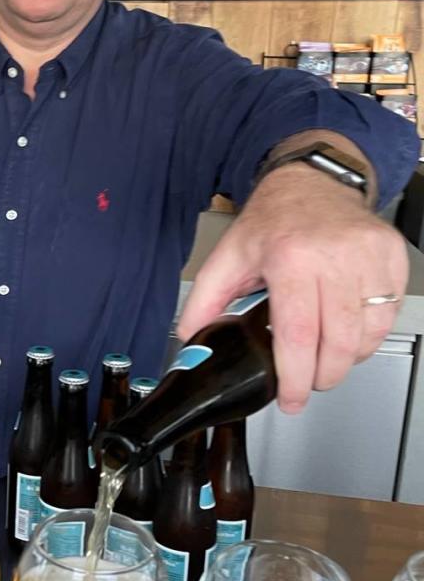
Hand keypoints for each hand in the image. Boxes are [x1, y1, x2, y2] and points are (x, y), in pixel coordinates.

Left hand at [177, 164, 408, 413]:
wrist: (313, 181)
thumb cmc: (273, 219)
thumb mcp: (228, 256)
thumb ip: (204, 301)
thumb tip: (190, 339)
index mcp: (290, 258)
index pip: (298, 335)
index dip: (295, 377)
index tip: (290, 399)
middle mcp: (335, 257)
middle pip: (339, 342)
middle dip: (324, 376)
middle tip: (309, 384)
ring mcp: (369, 257)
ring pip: (369, 332)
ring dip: (348, 358)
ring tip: (327, 357)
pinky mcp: (391, 257)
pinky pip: (389, 313)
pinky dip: (370, 333)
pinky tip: (348, 331)